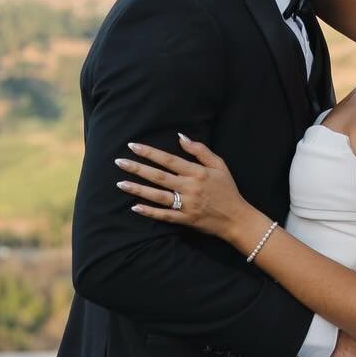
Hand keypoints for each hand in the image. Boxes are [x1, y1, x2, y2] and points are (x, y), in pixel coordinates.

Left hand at [115, 135, 251, 242]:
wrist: (237, 218)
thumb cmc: (228, 190)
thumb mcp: (219, 165)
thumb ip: (200, 151)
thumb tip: (181, 137)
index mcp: (197, 172)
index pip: (168, 160)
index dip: (150, 152)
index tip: (133, 146)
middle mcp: (190, 188)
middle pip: (159, 176)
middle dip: (137, 168)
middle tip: (119, 162)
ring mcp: (187, 205)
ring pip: (158, 196)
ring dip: (138, 189)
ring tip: (120, 183)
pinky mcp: (185, 219)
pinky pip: (164, 215)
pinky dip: (150, 212)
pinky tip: (135, 207)